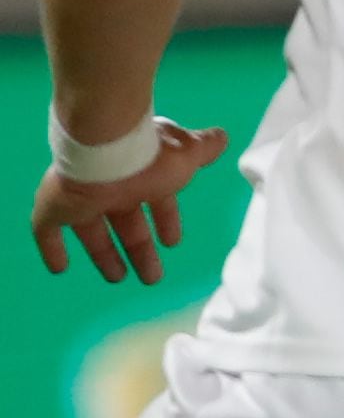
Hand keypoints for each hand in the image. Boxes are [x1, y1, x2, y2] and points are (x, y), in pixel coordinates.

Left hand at [29, 121, 228, 284]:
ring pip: (93, 231)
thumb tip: (222, 139)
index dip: (166, 222)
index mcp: (144, 176)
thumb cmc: (152, 154)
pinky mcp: (54, 208)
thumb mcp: (190, 153)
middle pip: (126, 224)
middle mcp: (113, 188)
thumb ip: (205, 147)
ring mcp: (83, 199)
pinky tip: (59, 268)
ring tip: (118, 278)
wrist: (107, 146)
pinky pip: (48, 232)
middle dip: (139, 250)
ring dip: (104, 256)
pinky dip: (53, 250)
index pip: (156, 202)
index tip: (172, 242)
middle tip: (152, 276)